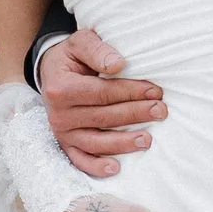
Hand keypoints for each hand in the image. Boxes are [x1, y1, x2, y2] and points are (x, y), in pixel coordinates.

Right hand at [40, 27, 164, 178]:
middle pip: (103, 118)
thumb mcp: (81, 43)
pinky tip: (116, 168)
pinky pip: (80, 160)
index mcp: (61, 88)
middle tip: (160, 111)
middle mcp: (58, 114)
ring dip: (123, 143)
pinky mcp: (65, 144)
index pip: (102, 93)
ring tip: (147, 140)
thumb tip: (118, 65)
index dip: (130, 92)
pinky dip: (96, 167)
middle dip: (135, 114)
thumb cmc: (72, 57)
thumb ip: (98, 50)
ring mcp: (62, 132)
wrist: (51, 72)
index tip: (155, 91)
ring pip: (95, 142)